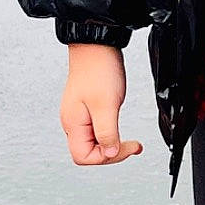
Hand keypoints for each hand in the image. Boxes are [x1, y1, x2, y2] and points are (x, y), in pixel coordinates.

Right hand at [61, 42, 143, 164]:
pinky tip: (120, 128)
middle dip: (112, 152)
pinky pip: (97, 130)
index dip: (106, 158)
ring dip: (112, 143)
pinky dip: (110, 133)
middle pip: (89, 153)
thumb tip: (109, 153)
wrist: (97, 46)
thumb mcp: (106, 105)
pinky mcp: (87, 108)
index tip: (126, 147)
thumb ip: (107, 133)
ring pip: (94, 142)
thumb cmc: (99, 70)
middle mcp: (73, 122)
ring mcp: (79, 115)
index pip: (83, 157)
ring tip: (130, 141)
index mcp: (73, 124)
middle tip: (132, 146)